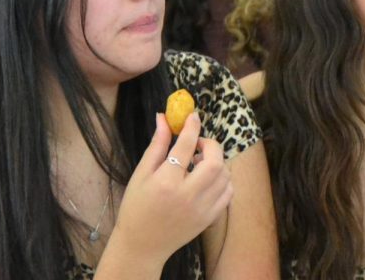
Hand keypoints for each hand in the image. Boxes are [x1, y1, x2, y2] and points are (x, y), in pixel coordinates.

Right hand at [110, 111, 234, 263]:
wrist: (141, 245)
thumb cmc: (136, 207)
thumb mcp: (141, 174)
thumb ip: (157, 146)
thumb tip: (164, 118)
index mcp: (166, 182)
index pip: (186, 146)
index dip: (192, 127)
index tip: (193, 117)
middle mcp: (187, 195)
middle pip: (214, 162)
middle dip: (210, 146)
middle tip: (198, 145)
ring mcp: (202, 209)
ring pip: (225, 175)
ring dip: (217, 163)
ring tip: (199, 163)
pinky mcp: (210, 218)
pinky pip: (228, 192)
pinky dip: (223, 181)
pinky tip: (207, 180)